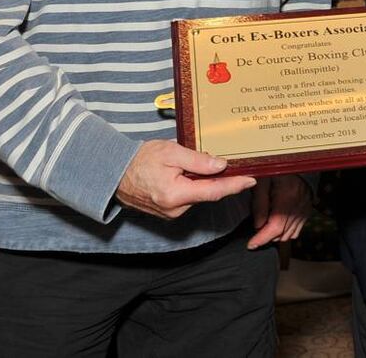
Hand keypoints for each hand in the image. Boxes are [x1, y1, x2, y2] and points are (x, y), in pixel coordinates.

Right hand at [116, 139, 255, 219]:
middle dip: (220, 179)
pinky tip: (187, 174)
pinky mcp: (169, 212)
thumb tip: (221, 165)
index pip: (214, 191)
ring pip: (199, 195)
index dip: (234, 185)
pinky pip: (189, 198)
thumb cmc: (140, 160)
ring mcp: (171, 213)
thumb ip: (197, 160)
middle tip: (229, 162)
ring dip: (204, 182)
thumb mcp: (171, 152)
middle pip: (208, 193)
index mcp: (175, 194)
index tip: (251, 179)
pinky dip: (194, 186)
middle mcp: (175, 209)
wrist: (114, 174)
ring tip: (197, 164)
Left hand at [248, 175, 312, 248]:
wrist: (294, 161)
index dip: (262, 239)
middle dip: (267, 237)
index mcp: (287, 197)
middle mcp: (299, 205)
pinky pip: (298, 229)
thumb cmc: (275, 170)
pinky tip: (278, 225)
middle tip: (256, 234)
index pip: (275, 227)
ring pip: (290, 234)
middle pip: (282, 233)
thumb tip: (257, 225)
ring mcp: (305, 208)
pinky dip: (287, 231)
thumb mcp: (261, 182)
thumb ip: (259, 203)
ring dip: (277, 236)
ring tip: (266, 229)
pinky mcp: (307, 209)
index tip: (251, 244)